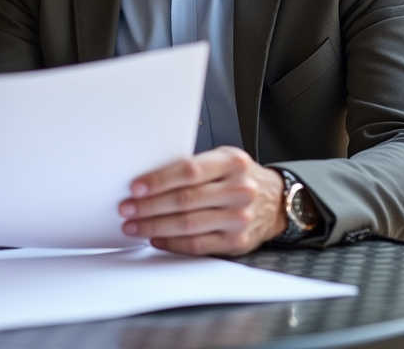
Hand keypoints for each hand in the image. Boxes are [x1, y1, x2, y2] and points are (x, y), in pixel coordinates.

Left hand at [118, 146, 286, 255]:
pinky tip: (156, 238)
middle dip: (150, 206)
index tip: (136, 187)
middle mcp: (239, 190)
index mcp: (232, 163)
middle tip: (127, 208)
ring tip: (134, 225)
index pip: (189, 171)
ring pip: (188, 224)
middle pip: (185, 200)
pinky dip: (173, 243)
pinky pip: (198, 245)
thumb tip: (150, 179)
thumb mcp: (223, 159)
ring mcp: (239, 218)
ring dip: (155, 226)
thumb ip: (194, 166)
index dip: (159, 180)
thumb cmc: (240, 177)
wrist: (276, 201)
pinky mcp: (236, 242)